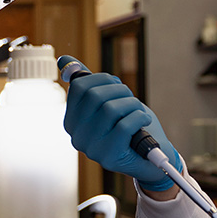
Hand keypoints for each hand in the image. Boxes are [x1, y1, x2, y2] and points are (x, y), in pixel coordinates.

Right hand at [59, 56, 180, 190]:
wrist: (152, 157)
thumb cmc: (131, 126)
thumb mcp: (109, 101)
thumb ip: (87, 82)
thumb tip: (64, 59)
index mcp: (72, 120)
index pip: (80, 86)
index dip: (104, 80)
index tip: (116, 87)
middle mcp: (76, 136)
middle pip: (95, 96)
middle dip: (120, 91)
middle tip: (131, 100)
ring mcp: (91, 149)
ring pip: (111, 109)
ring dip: (132, 105)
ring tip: (138, 113)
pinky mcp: (109, 157)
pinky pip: (124, 125)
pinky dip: (139, 117)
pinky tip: (144, 121)